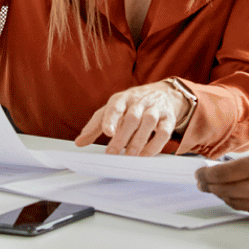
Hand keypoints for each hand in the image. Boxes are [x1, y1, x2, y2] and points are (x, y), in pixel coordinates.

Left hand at [74, 81, 189, 155]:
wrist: (163, 93)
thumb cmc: (132, 105)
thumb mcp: (113, 109)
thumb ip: (95, 125)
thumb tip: (79, 142)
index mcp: (122, 99)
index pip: (116, 107)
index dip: (111, 119)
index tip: (107, 132)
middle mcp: (139, 102)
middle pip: (132, 118)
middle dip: (123, 136)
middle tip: (113, 152)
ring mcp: (156, 109)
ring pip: (149, 122)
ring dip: (139, 140)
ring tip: (130, 155)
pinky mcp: (169, 119)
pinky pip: (164, 132)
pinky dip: (155, 145)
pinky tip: (145, 155)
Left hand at [194, 147, 248, 223]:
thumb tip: (230, 165)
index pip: (220, 174)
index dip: (205, 174)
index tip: (200, 173)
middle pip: (222, 190)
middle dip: (209, 186)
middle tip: (203, 182)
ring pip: (233, 203)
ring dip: (224, 195)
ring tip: (218, 189)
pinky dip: (243, 203)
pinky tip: (242, 196)